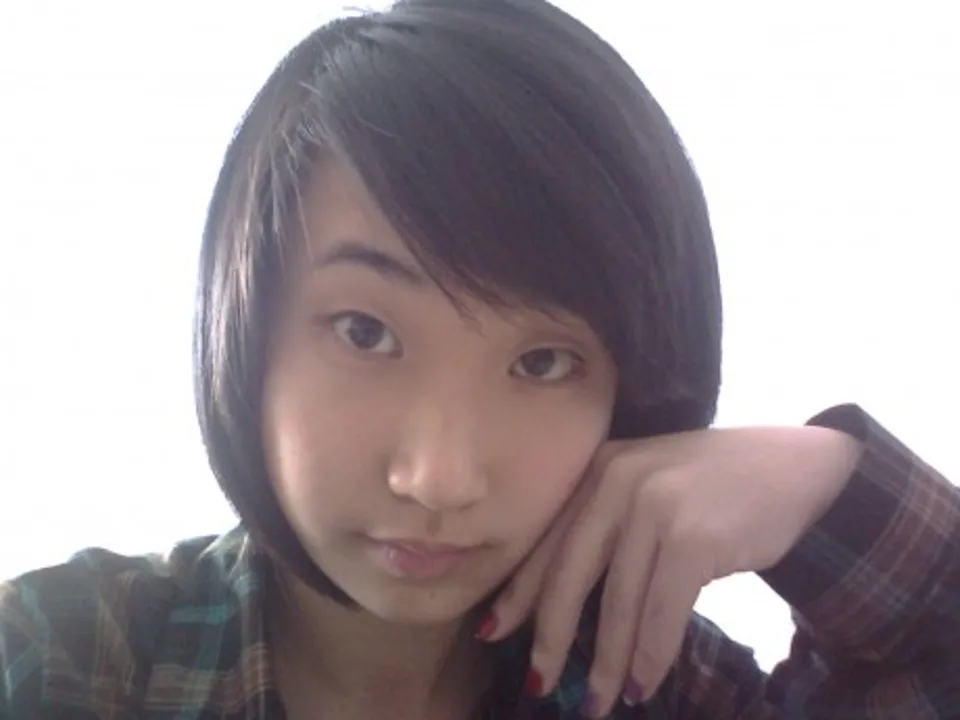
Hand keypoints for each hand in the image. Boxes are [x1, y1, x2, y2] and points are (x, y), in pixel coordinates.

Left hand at [477, 424, 861, 716]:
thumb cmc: (718, 486)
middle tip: (537, 683)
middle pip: (569, 575)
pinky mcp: (694, 536)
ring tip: (595, 702)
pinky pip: (662, 612)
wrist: (798, 467)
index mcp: (599, 469)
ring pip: (617, 603)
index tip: (491, 630)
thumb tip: (566, 603)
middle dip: (549, 637)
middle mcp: (618, 480)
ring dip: (605, 662)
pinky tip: (641, 686)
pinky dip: (650, 656)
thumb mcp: (650, 488)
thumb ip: (609, 526)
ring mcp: (656, 506)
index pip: (549, 540)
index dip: (519, 591)